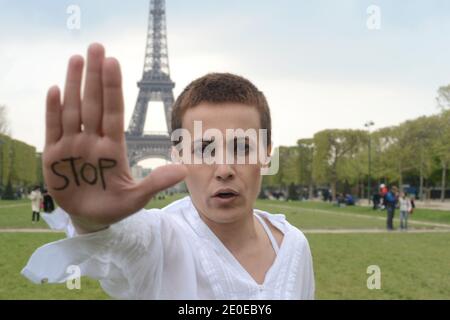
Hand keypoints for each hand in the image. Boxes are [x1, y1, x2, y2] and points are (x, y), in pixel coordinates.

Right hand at [44, 43, 186, 232]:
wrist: (91, 218)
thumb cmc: (115, 206)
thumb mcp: (136, 198)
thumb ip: (156, 183)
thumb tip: (185, 169)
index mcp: (114, 148)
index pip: (114, 112)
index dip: (114, 88)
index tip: (115, 63)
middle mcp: (93, 141)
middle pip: (94, 104)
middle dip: (95, 77)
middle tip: (97, 46)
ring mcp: (73, 146)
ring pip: (73, 110)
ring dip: (74, 85)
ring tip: (78, 58)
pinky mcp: (54, 156)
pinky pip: (53, 129)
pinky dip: (53, 111)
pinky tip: (55, 89)